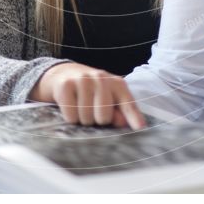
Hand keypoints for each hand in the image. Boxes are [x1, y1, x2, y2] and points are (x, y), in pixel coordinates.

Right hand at [28, 62, 145, 129]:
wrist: (62, 74)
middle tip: (92, 110)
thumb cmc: (90, 92)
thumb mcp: (106, 99)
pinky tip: (69, 104)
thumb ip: (117, 112)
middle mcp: (102, 78)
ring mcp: (83, 80)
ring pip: (86, 118)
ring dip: (82, 119)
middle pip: (104, 117)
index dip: (134, 117)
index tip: (141, 129)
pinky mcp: (66, 85)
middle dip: (97, 120)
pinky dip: (69, 117)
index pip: (128, 103)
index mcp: (117, 84)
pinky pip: (71, 116)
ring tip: (80, 106)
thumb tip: (123, 123)